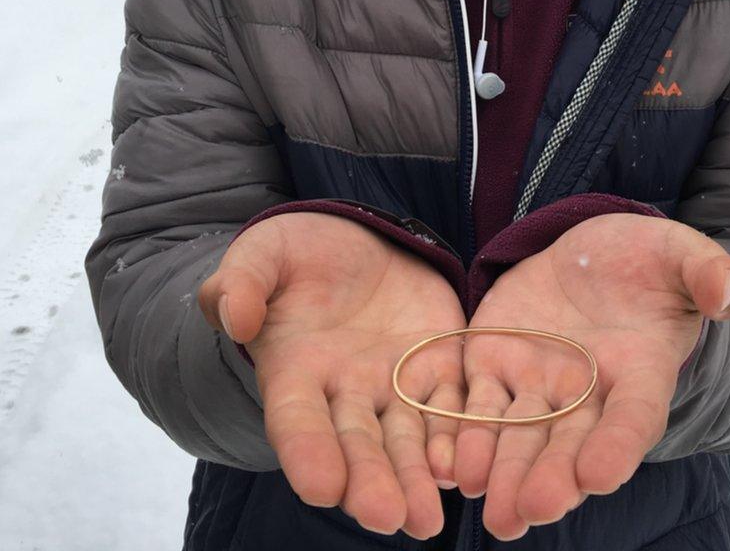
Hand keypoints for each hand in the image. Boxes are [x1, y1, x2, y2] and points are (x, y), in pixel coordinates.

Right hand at [198, 212, 466, 538]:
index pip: (297, 421)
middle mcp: (344, 393)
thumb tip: (234, 316)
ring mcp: (394, 386)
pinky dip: (458, 438)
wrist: (356, 241)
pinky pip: (451, 408)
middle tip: (389, 518)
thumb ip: (242, 283)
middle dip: (371, 483)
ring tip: (427, 518)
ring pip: (406, 440)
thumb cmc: (297, 253)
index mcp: (294, 371)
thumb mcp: (263, 255)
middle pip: (357, 445)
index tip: (321, 487)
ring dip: (417, 479)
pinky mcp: (438, 369)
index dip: (308, 453)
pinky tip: (464, 467)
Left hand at [438, 213, 729, 539]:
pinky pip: (479, 404)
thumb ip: (709, 272)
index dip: (617, 446)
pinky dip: (467, 435)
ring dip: (505, 474)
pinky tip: (454, 464)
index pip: (632, 418)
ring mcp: (539, 383)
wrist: (593, 253)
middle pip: (570, 445)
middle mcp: (589, 393)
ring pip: (521, 436)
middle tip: (532, 510)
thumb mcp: (682, 255)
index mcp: (641, 372)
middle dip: (552, 479)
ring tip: (493, 509)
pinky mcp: (496, 363)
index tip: (600, 474)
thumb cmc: (649, 258)